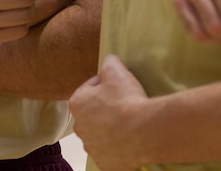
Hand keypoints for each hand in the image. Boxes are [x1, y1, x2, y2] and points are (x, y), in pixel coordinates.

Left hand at [69, 55, 149, 170]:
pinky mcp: (105, 163)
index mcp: (77, 104)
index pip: (88, 89)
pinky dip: (118, 147)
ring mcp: (92, 148)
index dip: (103, 86)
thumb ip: (108, 62)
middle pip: (92, 115)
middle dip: (104, 110)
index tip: (117, 87)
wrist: (143, 130)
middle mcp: (79, 128)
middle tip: (123, 105)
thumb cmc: (126, 99)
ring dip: (110, 130)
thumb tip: (108, 60)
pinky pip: (110, 153)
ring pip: (100, 135)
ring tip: (128, 123)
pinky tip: (130, 139)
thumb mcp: (116, 69)